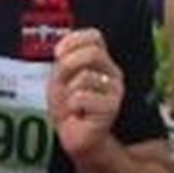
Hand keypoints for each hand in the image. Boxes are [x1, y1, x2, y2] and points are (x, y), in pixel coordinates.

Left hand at [47, 28, 123, 158]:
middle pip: (93, 53)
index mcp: (102, 61)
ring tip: (72, 106)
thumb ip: (63, 60)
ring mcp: (115, 90)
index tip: (58, 55)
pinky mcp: (112, 108)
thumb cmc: (68, 106)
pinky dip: (71, 107)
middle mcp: (113, 72)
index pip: (94, 36)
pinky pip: (81, 97)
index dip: (73, 41)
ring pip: (84, 78)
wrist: (75, 136)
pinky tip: (77, 115)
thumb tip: (62, 50)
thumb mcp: (60, 78)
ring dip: (68, 93)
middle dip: (68, 66)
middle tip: (61, 84)